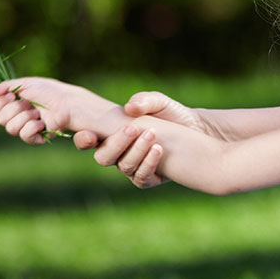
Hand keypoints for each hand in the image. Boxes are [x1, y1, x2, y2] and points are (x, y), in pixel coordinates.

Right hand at [0, 78, 78, 144]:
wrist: (66, 100)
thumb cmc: (48, 91)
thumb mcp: (24, 83)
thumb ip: (4, 87)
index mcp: (14, 105)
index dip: (0, 104)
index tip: (12, 95)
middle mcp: (18, 117)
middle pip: (1, 120)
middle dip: (15, 109)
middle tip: (30, 103)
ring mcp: (27, 128)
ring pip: (11, 129)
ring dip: (25, 117)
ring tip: (38, 112)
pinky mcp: (37, 137)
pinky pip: (24, 136)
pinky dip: (32, 127)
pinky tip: (42, 122)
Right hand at [72, 90, 200, 188]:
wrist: (195, 127)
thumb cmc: (169, 112)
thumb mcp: (158, 101)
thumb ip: (143, 101)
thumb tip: (129, 108)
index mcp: (112, 134)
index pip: (88, 141)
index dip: (84, 140)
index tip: (90, 134)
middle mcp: (118, 154)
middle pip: (103, 157)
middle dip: (115, 144)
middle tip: (132, 129)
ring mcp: (133, 167)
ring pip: (124, 166)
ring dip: (137, 150)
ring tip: (152, 134)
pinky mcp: (149, 178)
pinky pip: (142, 177)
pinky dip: (149, 163)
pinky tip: (159, 149)